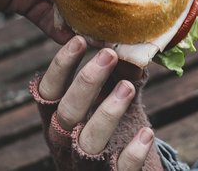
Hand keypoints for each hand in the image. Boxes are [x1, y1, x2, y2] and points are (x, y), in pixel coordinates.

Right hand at [30, 36, 162, 169]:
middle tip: (109, 54)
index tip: (80, 40)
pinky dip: (133, 152)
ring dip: (108, 112)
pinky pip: (120, 168)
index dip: (61, 66)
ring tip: (128, 87)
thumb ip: (115, 78)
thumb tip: (132, 48)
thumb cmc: (109, 129)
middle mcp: (65, 141)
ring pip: (89, 140)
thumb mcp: (107, 102)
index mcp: (58, 118)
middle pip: (67, 112)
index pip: (50, 90)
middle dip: (87, 81)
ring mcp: (85, 164)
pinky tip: (147, 134)